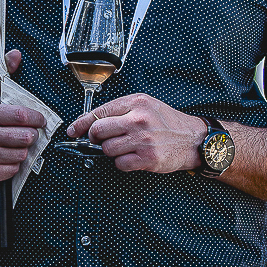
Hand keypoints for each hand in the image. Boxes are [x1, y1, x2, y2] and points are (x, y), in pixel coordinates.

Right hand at [0, 50, 45, 183]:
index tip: (41, 120)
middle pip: (26, 137)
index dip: (37, 118)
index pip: (22, 116)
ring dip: (21, 151)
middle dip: (30, 135)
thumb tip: (15, 54)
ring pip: (21, 155)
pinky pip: (13, 170)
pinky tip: (3, 157)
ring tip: (12, 145)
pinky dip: (12, 166)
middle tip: (25, 133)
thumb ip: (1, 75)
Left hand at [66, 93, 207, 173]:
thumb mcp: (146, 105)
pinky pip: (120, 164)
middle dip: (95, 138)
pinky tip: (132, 157)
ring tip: (125, 147)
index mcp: (136, 102)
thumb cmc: (168, 122)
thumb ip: (121, 110)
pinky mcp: (147, 158)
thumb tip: (90, 122)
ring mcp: (143, 140)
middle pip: (98, 131)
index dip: (81, 123)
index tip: (73, 130)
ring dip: (111, 151)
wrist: (193, 139)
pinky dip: (122, 163)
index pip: (99, 112)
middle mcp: (138, 119)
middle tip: (101, 140)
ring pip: (107, 149)